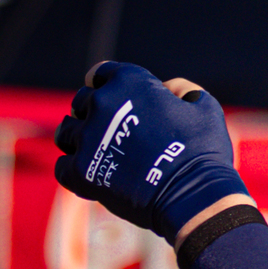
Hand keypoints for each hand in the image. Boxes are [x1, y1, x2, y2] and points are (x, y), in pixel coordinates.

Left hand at [53, 63, 246, 240]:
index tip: (108, 95)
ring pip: (67, 132)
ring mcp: (88, 138)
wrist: (194, 195)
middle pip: (82, 102)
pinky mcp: (80, 171)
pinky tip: (91, 174)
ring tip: (94, 151)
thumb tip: (165, 90)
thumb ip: (180, 90)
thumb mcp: (203, 106)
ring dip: (78, 139)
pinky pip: (63, 165)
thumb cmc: (203, 151)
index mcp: (130, 82)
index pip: (101, 73)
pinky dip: (75, 169)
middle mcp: (102, 104)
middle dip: (93, 112)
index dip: (105, 84)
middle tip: (107, 130)